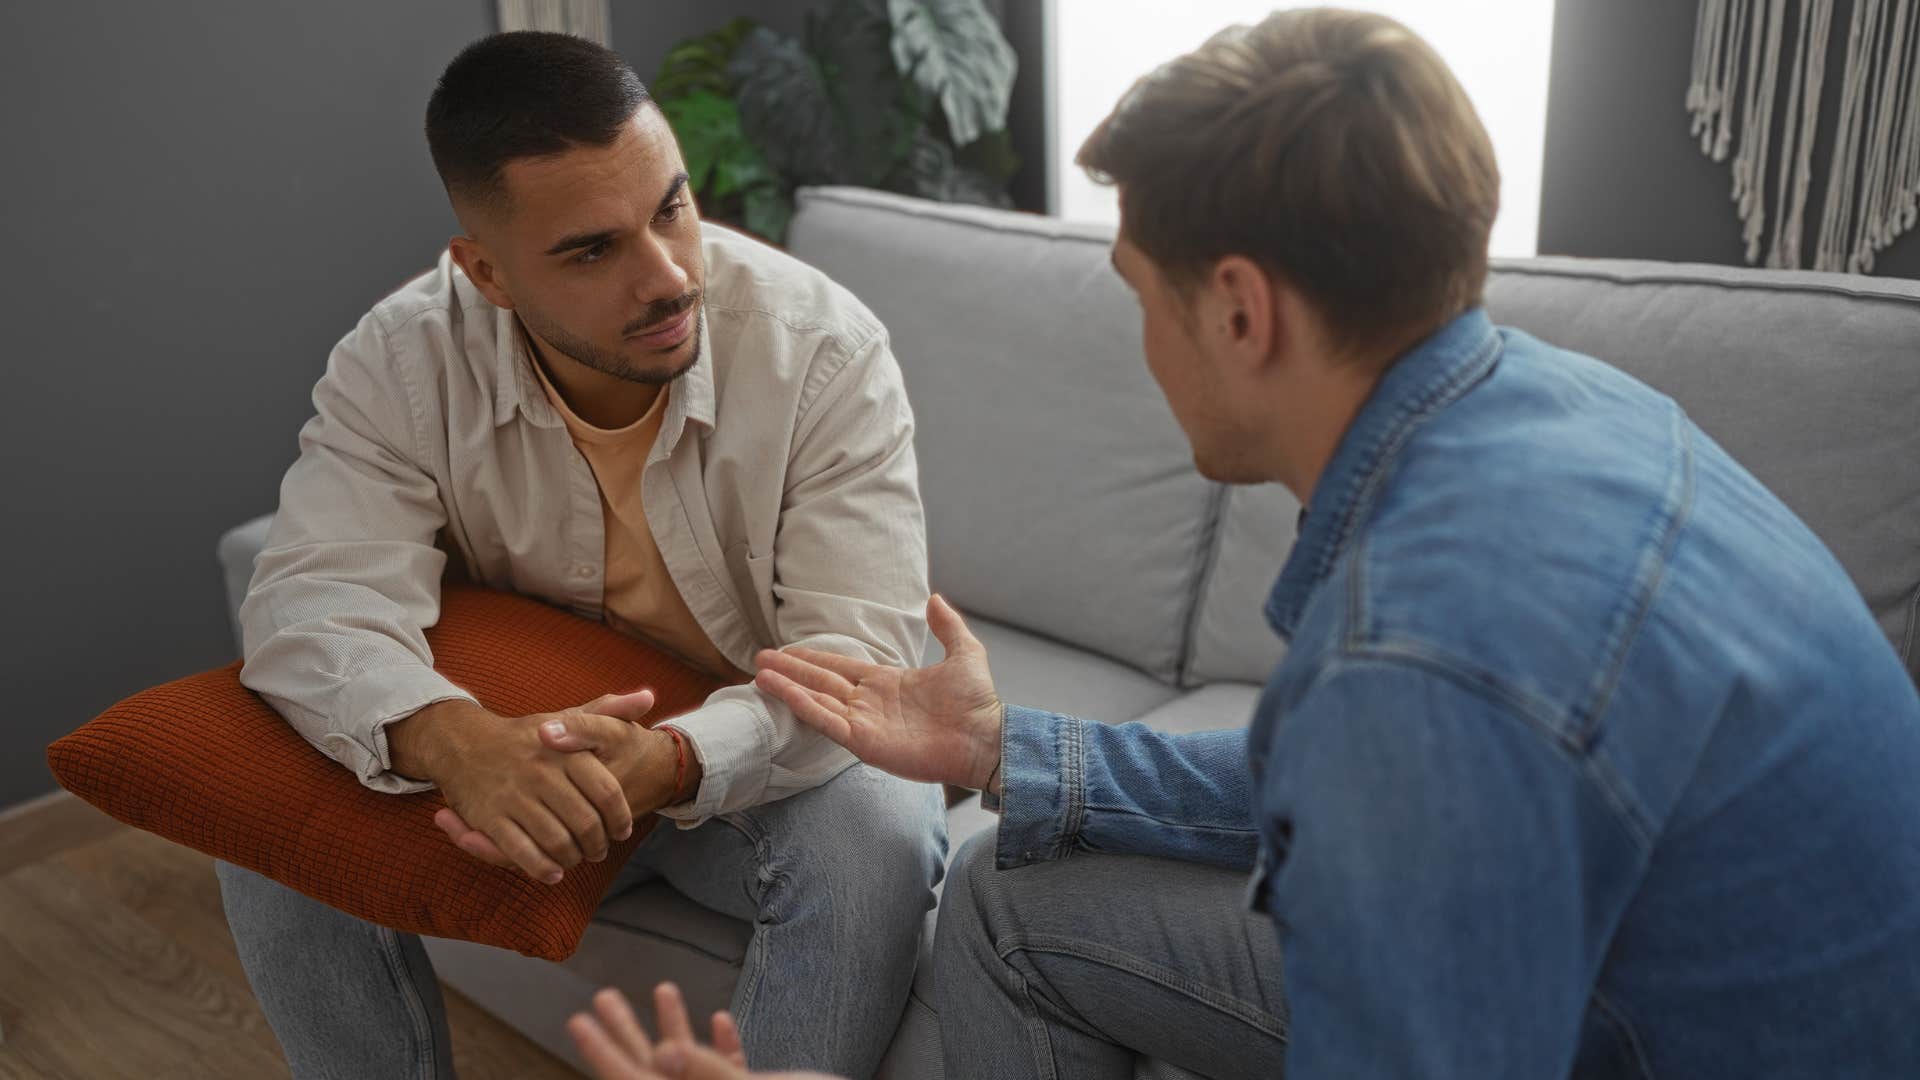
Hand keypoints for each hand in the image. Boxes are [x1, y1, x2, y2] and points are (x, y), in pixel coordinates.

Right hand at [394, 689, 661, 883]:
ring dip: (572, 858)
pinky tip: (552, 872)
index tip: (623, 831)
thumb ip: (609, 710)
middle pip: (585, 823)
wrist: (463, 743)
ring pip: (557, 842)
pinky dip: (542, 868)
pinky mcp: (489, 817)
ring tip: (577, 859)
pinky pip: (522, 852)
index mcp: (565, 751)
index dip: (620, 818)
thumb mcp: (567, 716)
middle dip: (597, 844)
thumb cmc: (526, 736)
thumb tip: (648, 698)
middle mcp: (541, 772)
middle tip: (599, 851)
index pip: (607, 793)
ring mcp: (514, 796)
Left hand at [568, 982, 839, 1079]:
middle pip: (650, 1072)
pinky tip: (722, 1017)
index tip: (577, 1018)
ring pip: (689, 1068)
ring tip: (661, 989)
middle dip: (628, 1031)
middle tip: (602, 996)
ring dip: (673, 1027)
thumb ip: (705, 1072)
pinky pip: (731, 1073)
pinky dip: (723, 1047)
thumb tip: (657, 1057)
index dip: (602, 1050)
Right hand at [752, 594, 1003, 791]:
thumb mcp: (964, 652)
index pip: (841, 668)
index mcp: (887, 683)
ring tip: (760, 675)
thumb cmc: (978, 702)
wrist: (986, 737)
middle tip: (761, 659)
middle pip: (821, 682)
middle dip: (792, 670)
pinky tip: (783, 691)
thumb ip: (947, 626)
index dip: (814, 659)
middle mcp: (870, 702)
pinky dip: (803, 706)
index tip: (788, 651)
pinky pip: (827, 721)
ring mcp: (865, 723)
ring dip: (789, 686)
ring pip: (817, 700)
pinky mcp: (864, 741)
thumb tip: (935, 598)